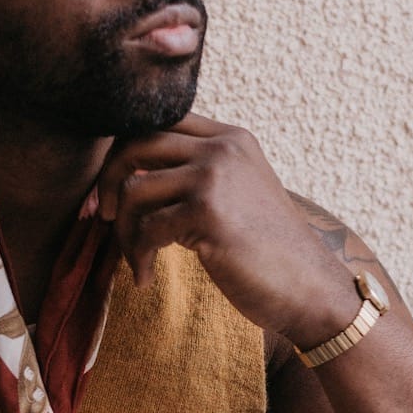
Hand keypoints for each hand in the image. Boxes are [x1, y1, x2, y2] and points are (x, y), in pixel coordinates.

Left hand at [95, 112, 358, 346]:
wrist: (309, 288)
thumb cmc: (266, 251)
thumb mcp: (235, 195)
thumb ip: (193, 176)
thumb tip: (129, 177)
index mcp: (229, 138)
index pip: (156, 124)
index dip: (122, 156)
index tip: (112, 195)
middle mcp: (222, 147)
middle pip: (135, 144)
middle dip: (108, 184)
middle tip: (104, 219)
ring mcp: (215, 176)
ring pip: (134, 190)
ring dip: (123, 233)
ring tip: (135, 260)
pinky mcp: (208, 212)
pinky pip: (146, 229)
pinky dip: (137, 258)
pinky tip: (145, 278)